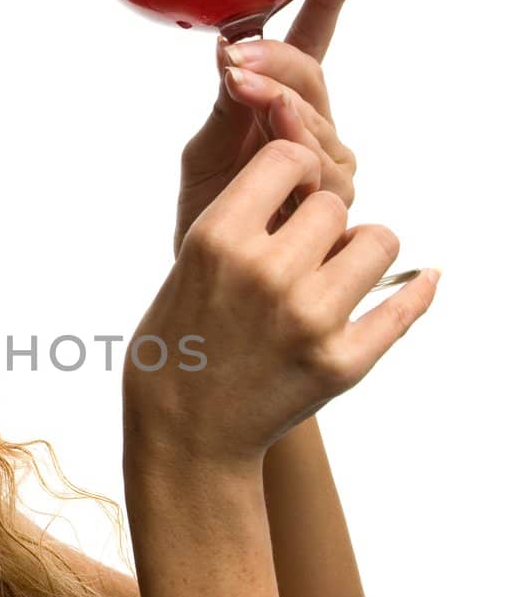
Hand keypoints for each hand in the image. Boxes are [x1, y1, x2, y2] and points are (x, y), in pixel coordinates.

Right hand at [125, 137, 437, 473]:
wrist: (185, 438)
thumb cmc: (177, 345)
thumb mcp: (189, 264)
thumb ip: (243, 220)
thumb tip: (308, 175)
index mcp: (217, 241)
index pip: (287, 158)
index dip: (295, 168)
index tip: (292, 190)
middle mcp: (265, 274)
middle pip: (331, 204)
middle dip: (321, 221)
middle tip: (306, 249)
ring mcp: (309, 320)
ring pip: (377, 242)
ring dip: (362, 251)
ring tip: (340, 273)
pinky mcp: (342, 363)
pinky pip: (403, 307)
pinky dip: (414, 293)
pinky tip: (420, 283)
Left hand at [174, 0, 359, 257]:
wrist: (212, 282)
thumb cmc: (209, 216)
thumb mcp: (203, 152)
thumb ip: (226, 104)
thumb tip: (230, 49)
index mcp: (284, 107)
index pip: (312, 43)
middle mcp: (317, 132)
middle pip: (311, 78)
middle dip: (278, 62)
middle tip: (238, 58)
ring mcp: (329, 167)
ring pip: (314, 120)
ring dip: (277, 104)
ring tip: (245, 94)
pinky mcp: (333, 202)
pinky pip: (319, 164)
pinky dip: (294, 147)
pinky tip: (275, 144)